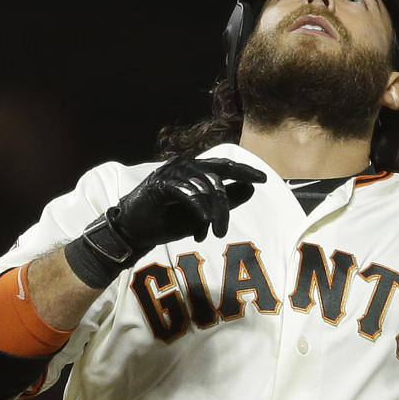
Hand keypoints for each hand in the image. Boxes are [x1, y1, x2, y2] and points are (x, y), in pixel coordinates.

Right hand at [108, 156, 266, 252]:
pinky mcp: (160, 184)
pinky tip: (203, 223)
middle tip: (223, 231)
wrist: (135, 231)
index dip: (244, 170)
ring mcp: (172, 173)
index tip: (263, 179)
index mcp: (196, 170)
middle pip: (217, 177)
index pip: (225, 165)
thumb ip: (226, 201)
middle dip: (225, 205)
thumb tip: (251, 189)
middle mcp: (185, 166)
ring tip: (213, 234)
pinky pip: (187, 192)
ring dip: (212, 213)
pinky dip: (198, 208)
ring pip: (204, 186)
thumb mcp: (203, 213)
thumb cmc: (167, 221)